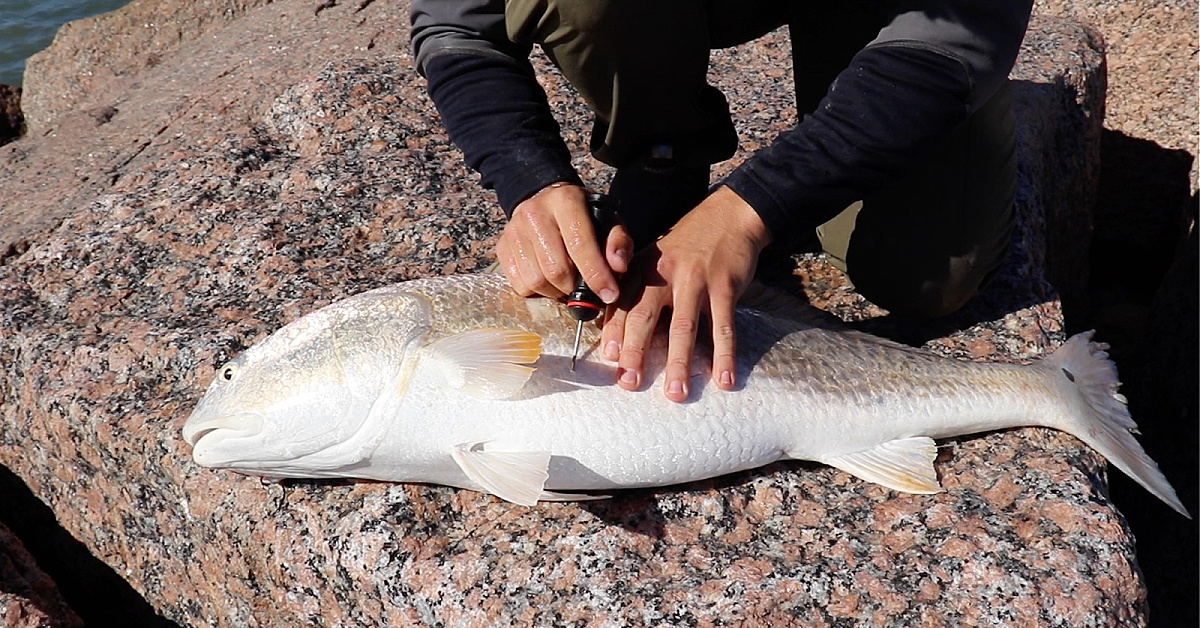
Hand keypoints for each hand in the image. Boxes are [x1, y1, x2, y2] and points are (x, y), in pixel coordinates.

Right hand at [496, 183, 633, 301]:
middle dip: (575, 287)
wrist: (545, 201)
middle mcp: (535, 213)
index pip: (580, 245)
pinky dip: (538, 291)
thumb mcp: (608, 221)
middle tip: (585, 287)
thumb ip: (618, 242)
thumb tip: (618, 267)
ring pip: (536, 281)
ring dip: (556, 292)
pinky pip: (520, 285)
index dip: (596, 275)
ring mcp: (514, 230)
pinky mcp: (502, 247)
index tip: (609, 294)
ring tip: (567, 283)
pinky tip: (548, 280)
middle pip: (556, 269)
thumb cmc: (582, 216)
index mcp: (566, 201)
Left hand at [600, 186, 770, 401]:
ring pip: (684, 328)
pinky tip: (724, 379)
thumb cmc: (688, 244)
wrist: (729, 216)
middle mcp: (664, 275)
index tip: (610, 359)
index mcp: (643, 269)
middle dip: (636, 353)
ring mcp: (696, 281)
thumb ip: (636, 288)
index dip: (614, 332)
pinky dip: (724, 355)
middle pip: (645, 318)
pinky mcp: (725, 287)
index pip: (623, 304)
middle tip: (630, 383)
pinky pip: (723, 327)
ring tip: (675, 393)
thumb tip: (617, 329)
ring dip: (679, 363)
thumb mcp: (655, 257)